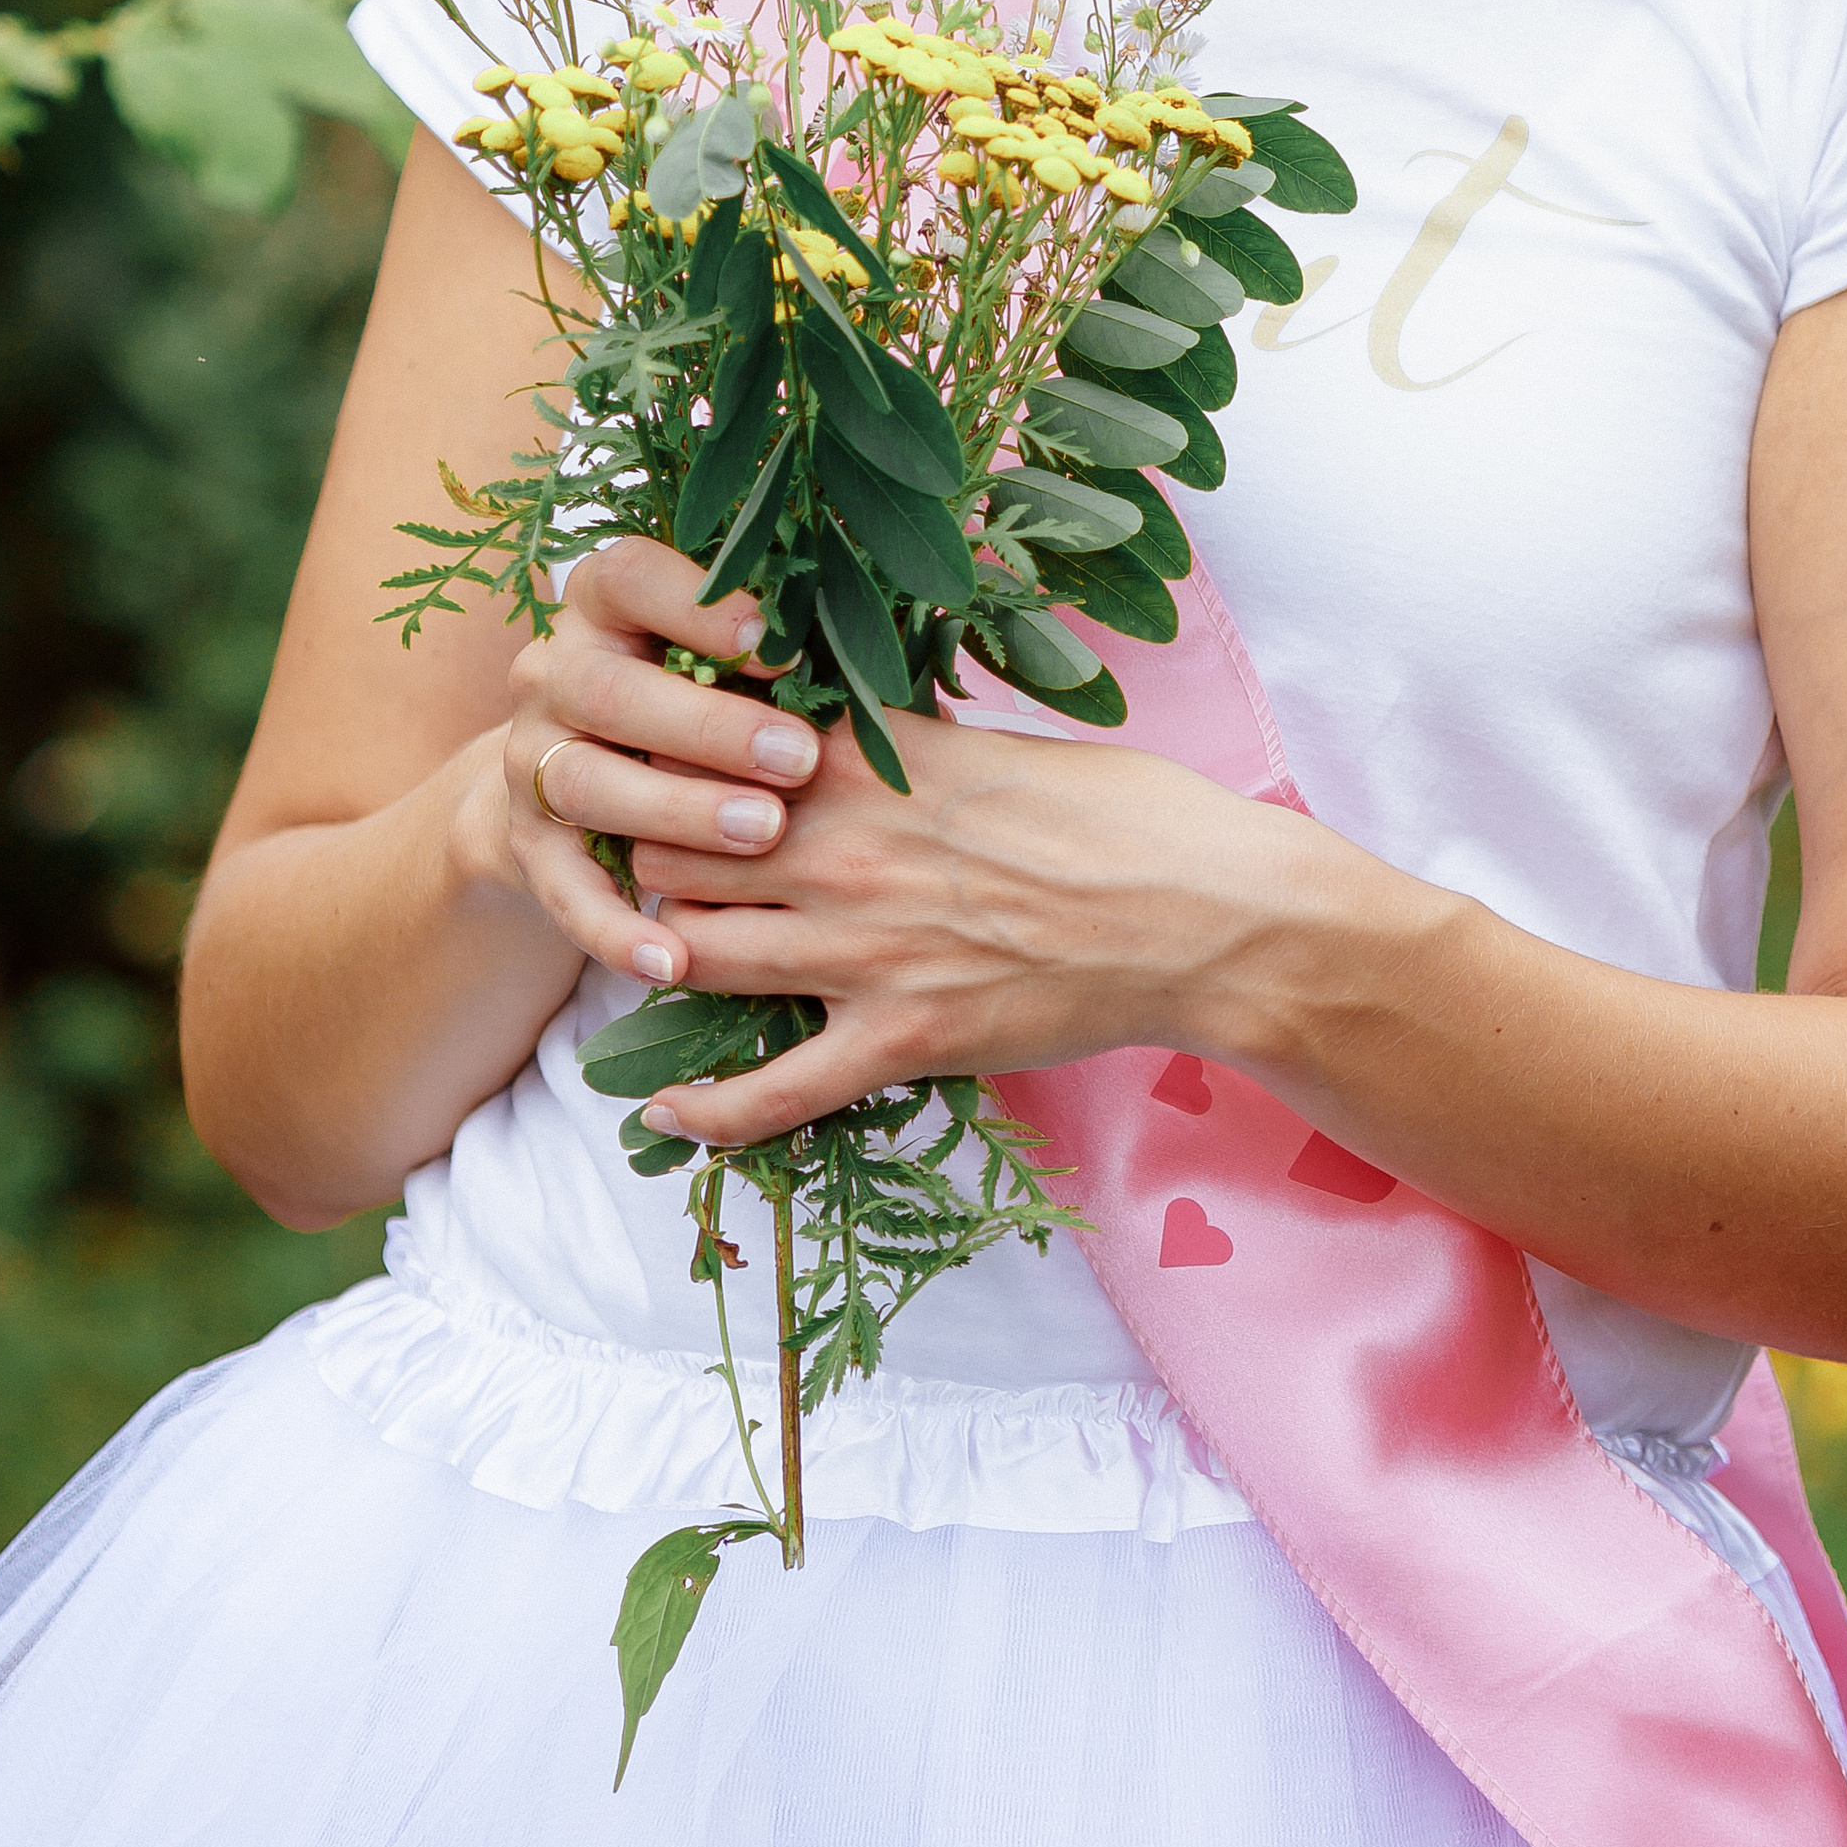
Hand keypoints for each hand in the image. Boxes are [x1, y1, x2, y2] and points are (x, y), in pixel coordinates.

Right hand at [499, 536, 824, 987]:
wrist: (573, 781)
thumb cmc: (694, 698)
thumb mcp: (718, 658)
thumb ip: (769, 649)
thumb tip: (862, 649)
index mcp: (602, 603)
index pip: (631, 578)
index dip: (703, 608)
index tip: (782, 648)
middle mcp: (552, 672)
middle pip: (610, 690)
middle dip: (708, 728)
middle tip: (796, 760)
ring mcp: (531, 760)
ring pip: (588, 784)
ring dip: (677, 811)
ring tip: (763, 834)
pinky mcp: (528, 847)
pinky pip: (564, 893)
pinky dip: (616, 931)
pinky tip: (673, 961)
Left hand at [623, 686, 1304, 1147]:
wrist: (1204, 914)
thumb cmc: (1124, 813)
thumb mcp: (997, 745)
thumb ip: (904, 745)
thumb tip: (852, 733)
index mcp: (868, 761)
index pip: (711, 747)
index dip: (671, 761)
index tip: (655, 770)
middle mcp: (843, 849)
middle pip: (675, 849)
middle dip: (648, 857)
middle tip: (642, 870)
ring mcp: (861, 952)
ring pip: (695, 955)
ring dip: (663, 958)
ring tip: (650, 961)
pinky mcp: (896, 1043)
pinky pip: (767, 1093)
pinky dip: (705, 1111)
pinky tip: (662, 1113)